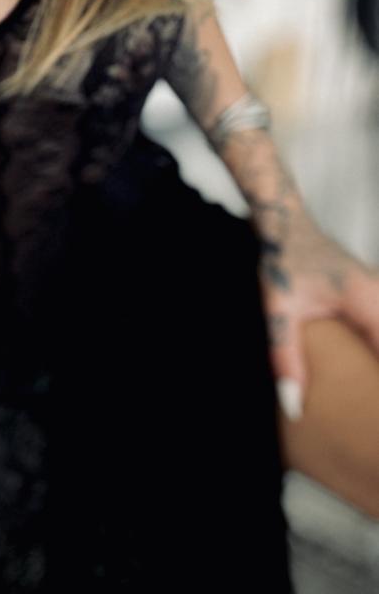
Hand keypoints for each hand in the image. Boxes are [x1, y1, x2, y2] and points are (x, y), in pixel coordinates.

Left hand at [254, 206, 378, 420]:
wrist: (285, 226)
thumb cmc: (282, 261)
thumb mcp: (278, 308)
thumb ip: (285, 355)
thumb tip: (293, 405)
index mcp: (365, 297)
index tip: (376, 417)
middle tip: (372, 418)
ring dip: (376, 368)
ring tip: (370, 407)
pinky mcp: (377, 300)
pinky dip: (376, 351)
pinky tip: (368, 379)